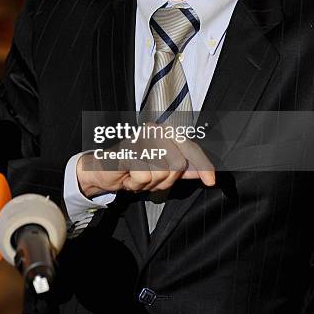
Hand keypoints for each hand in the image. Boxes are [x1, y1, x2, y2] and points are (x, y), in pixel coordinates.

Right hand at [76, 128, 214, 197]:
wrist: (102, 171)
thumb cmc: (130, 169)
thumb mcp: (160, 171)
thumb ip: (180, 169)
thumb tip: (202, 172)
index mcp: (164, 132)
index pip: (190, 148)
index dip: (203, 165)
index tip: (211, 181)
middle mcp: (154, 130)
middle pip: (178, 164)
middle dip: (164, 180)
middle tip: (148, 178)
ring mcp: (141, 138)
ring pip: (162, 172)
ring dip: (149, 183)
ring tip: (136, 176)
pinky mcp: (128, 149)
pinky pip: (145, 175)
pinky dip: (136, 183)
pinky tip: (128, 176)